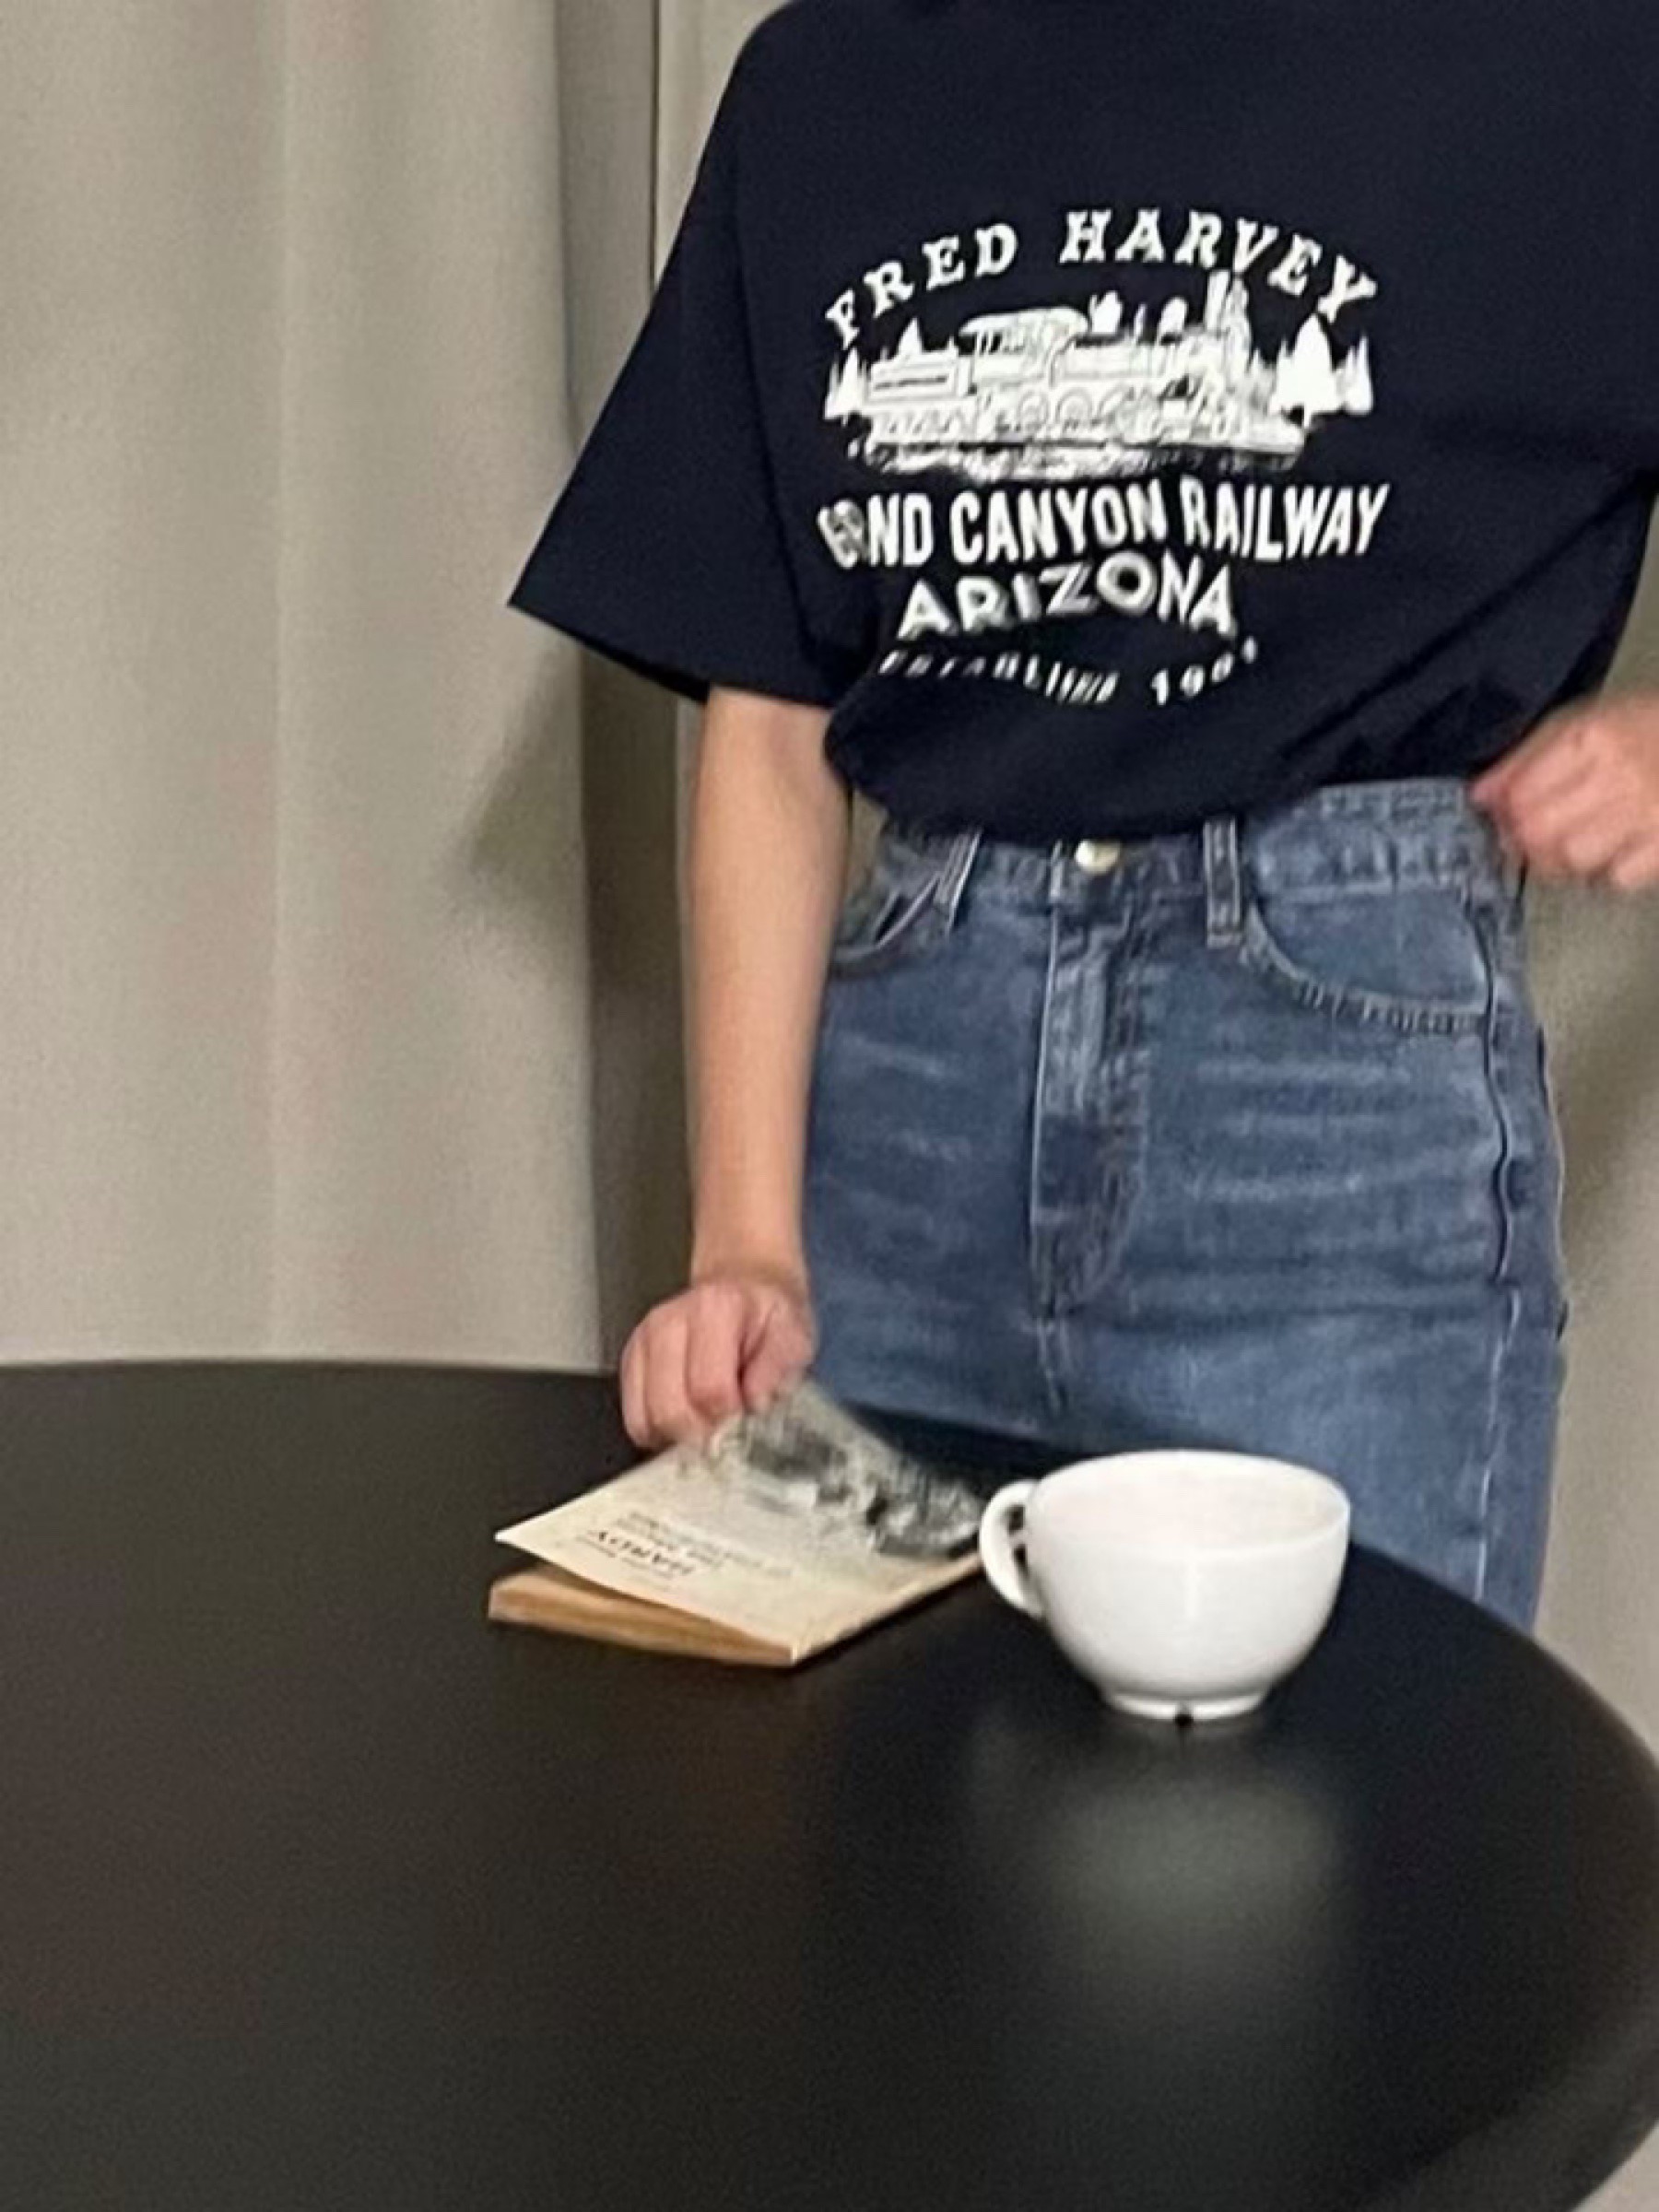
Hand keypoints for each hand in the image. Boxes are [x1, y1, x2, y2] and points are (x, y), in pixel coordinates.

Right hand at [617, 1261, 817, 1450]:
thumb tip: (753, 1406)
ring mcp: (643, 1342)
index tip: (747, 1422)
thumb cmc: (768, 1319)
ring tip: (708, 1425)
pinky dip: (659, 1433)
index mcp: (715, 1310)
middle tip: (726, 1435)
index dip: (730, 1420)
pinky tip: (687, 1421)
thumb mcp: (794, 1338)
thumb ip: (776, 1371)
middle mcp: (669, 1322)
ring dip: (678, 1437)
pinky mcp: (630, 1362)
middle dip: (702, 1435)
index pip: (709, 1389)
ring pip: (645, 1419)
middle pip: (669, 1409)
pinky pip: (634, 1418)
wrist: (743, 1288)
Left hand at [1468, 691, 1658, 891]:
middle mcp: (1619, 775)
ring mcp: (1649, 813)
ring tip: (1579, 840)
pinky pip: (1616, 878)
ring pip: (1573, 859)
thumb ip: (1526, 758)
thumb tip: (1478, 797)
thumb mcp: (1584, 721)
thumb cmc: (1647, 728)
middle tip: (1536, 837)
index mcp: (1592, 737)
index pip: (1519, 794)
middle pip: (1539, 833)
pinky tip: (1614, 851)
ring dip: (1564, 860)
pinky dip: (1607, 873)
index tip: (1505, 818)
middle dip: (1526, 841)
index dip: (1502, 815)